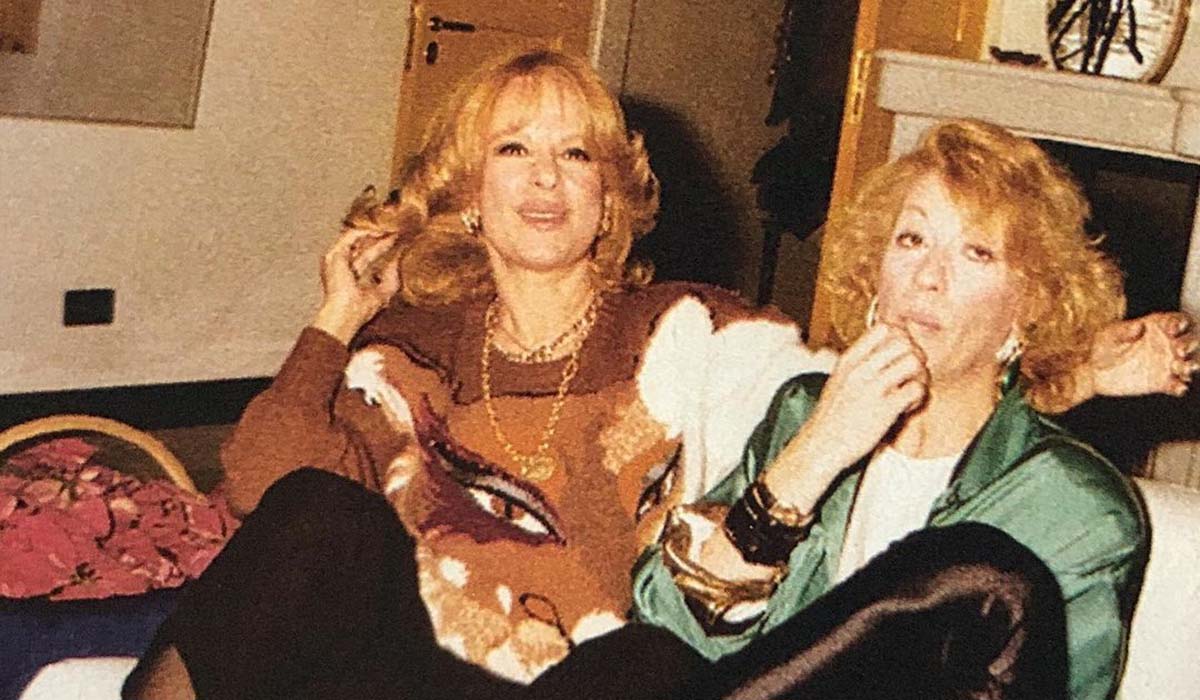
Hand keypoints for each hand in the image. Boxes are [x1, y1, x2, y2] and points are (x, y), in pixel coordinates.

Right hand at [312, 227, 400, 344]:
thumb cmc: (360, 310)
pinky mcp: (335, 254)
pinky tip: (381, 229)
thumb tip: (398, 262)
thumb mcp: (383, 292)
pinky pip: (351, 236)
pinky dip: (367, 231)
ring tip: (391, 224)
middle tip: (396, 226)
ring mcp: (336, 258)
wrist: (346, 314)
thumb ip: (391, 278)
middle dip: (379, 235)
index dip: (382, 246)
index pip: (367, 254)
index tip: (398, 238)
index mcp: (350, 274)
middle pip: (362, 244)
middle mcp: (341, 264)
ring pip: (356, 237)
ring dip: (374, 230)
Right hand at [763, 324, 927, 509]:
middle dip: (915, 355)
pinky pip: (916, 390)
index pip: (883, 329)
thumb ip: (858, 366)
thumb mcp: (838, 382)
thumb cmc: (830, 419)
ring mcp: (872, 389)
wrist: (819, 448)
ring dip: (921, 375)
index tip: (899, 356)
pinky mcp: (884, 410)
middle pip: (903, 341)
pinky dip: (919, 398)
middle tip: (912, 373)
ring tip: (911, 389)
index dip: (900, 338)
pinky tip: (908, 407)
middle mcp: (860, 369)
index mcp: (848, 360)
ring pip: (914, 362)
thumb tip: (883, 356)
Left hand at [1090, 312, 1198, 397]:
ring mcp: (1165, 364)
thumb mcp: (1110, 334)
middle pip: (1190, 341)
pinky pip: (1178, 386)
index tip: (1173, 329)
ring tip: (1181, 368)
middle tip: (1179, 350)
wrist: (1090, 371)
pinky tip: (1177, 387)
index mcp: (1156, 327)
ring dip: (1190, 366)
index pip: (1178, 321)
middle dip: (1189, 344)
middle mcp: (1165, 344)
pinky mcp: (1161, 383)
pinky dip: (1180, 387)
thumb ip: (1125, 330)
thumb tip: (1140, 326)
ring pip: (1189, 363)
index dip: (1180, 323)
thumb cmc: (1098, 346)